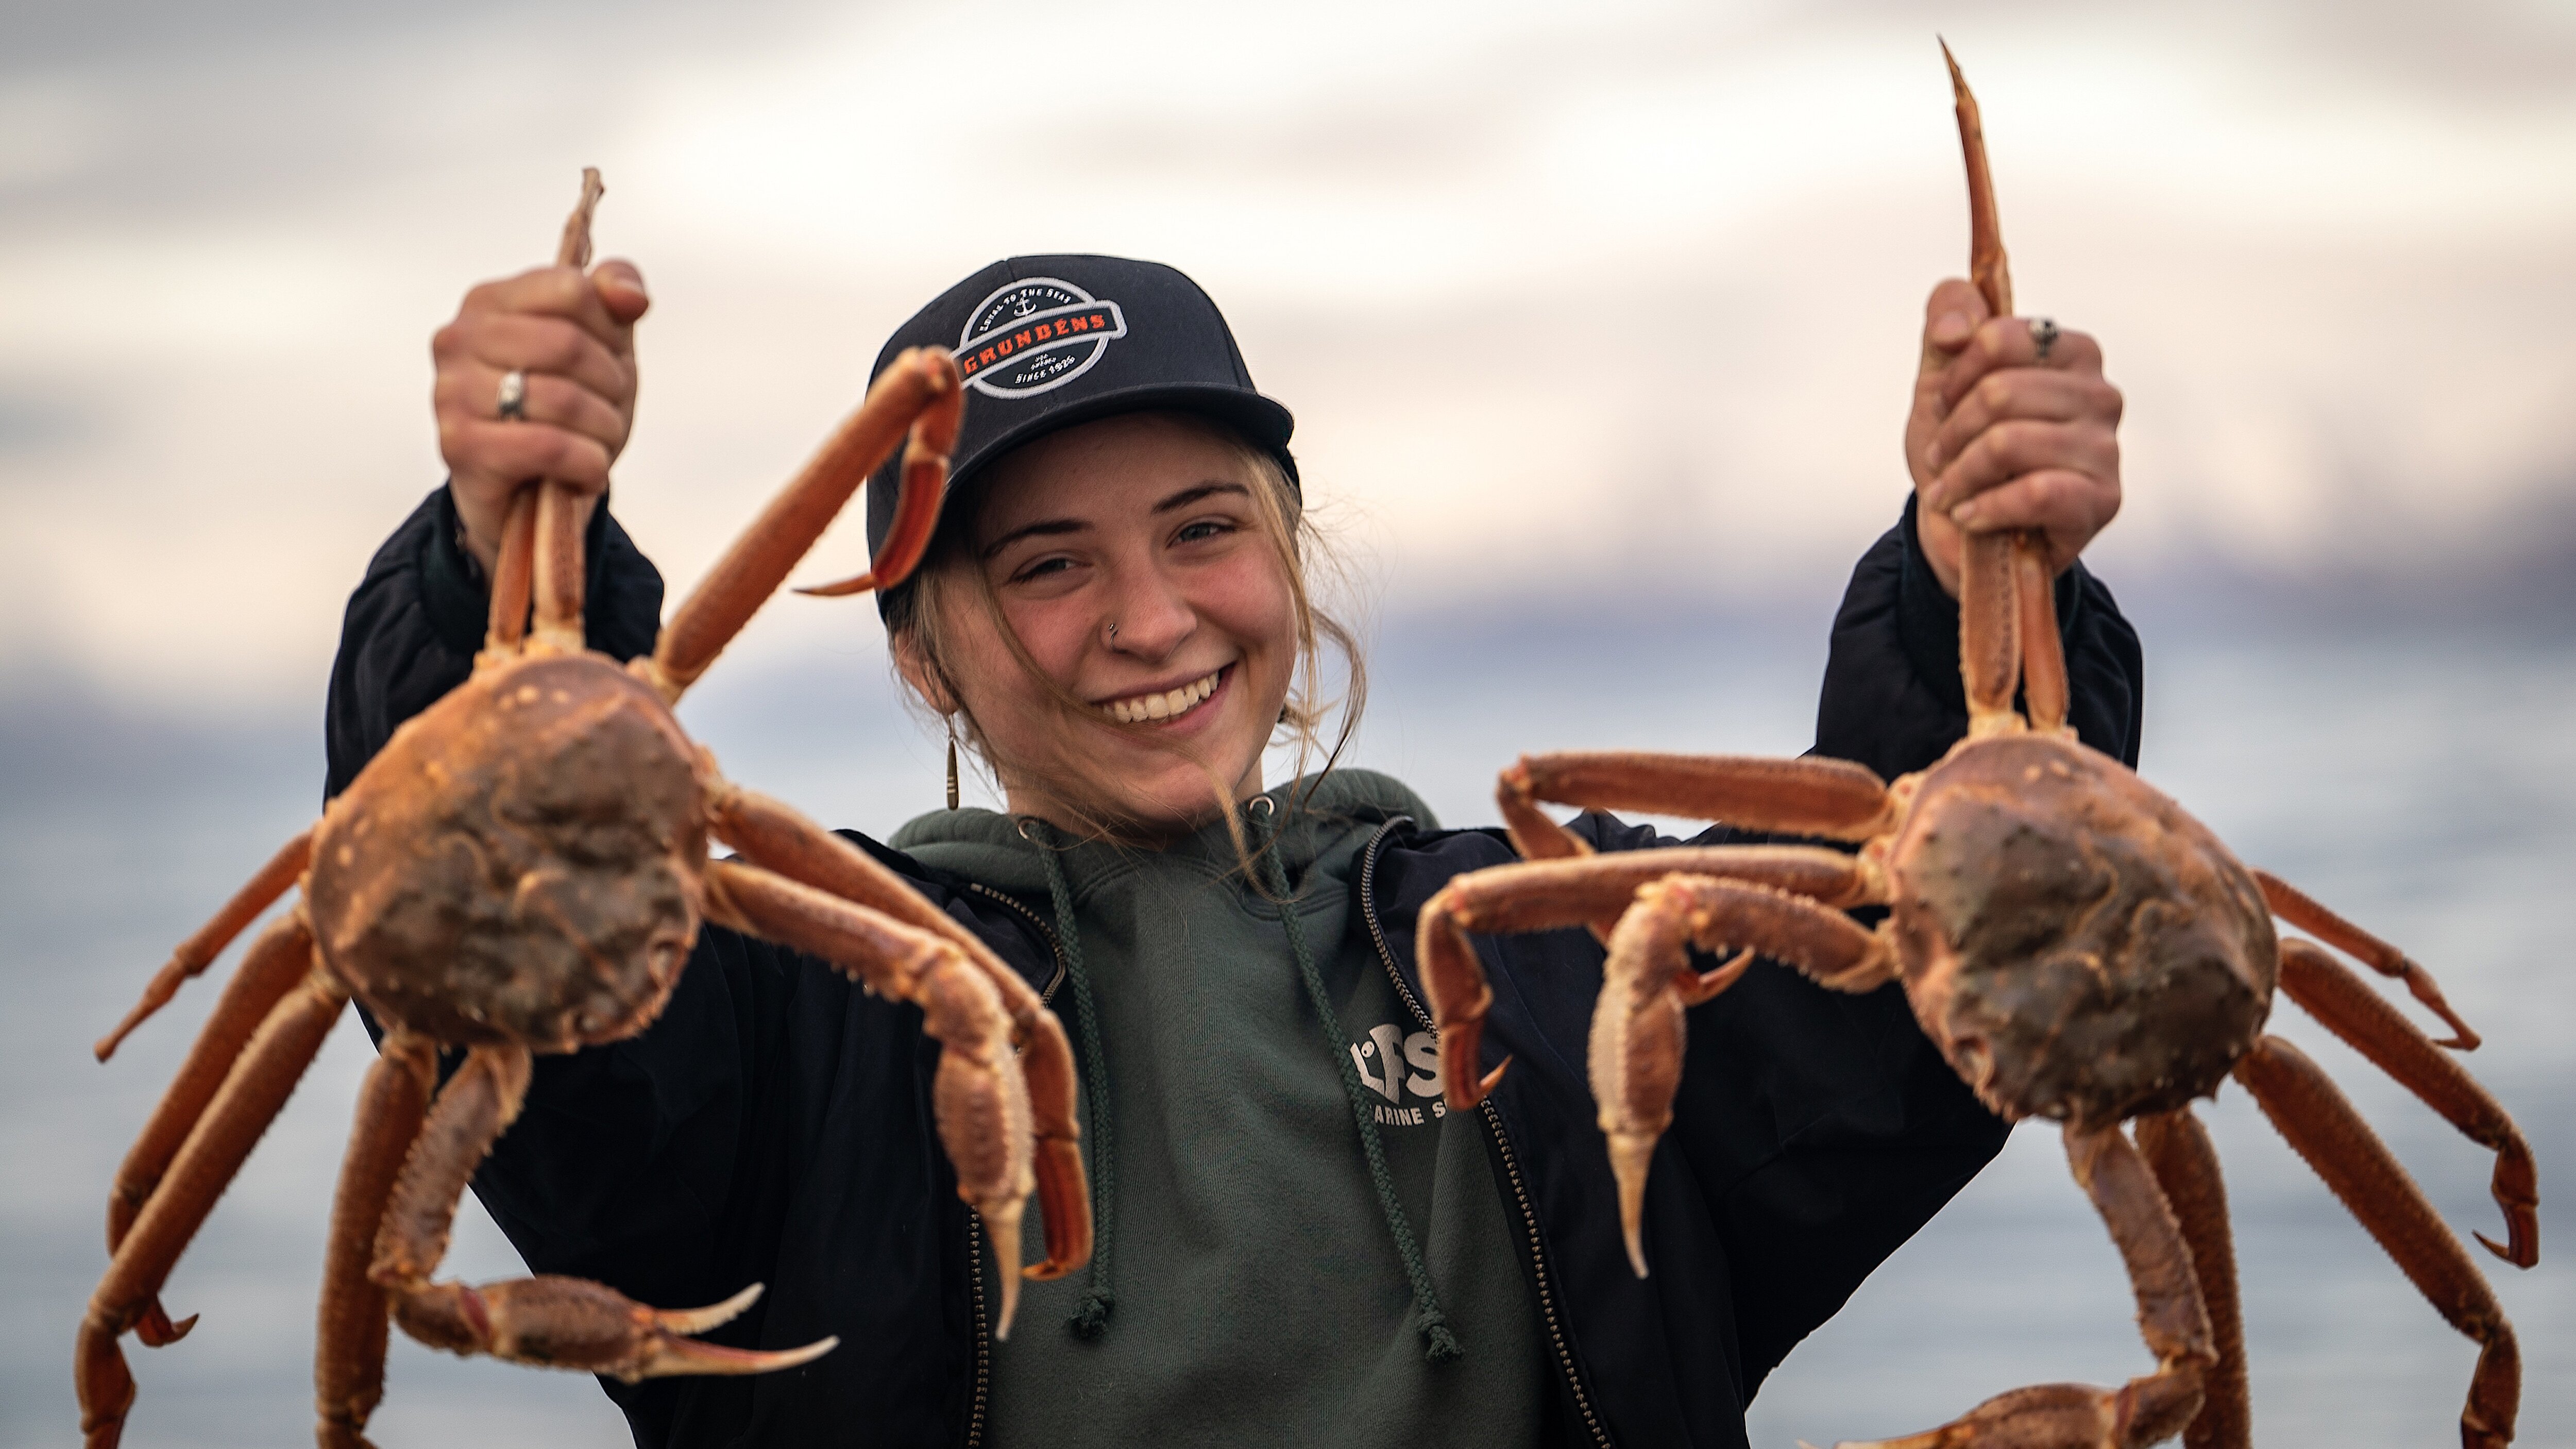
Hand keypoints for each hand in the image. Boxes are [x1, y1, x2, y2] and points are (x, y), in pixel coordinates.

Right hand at [432, 260, 649, 573]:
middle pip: (569, 345)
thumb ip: (615, 294)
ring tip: (598, 443)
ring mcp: (453, 393)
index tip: (611, 359)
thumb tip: (631, 296)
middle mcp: (459, 339)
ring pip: (564, 399)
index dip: (610, 331)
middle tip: (609, 409)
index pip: (571, 290)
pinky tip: (587, 471)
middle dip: (611, 385)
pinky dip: (587, 463)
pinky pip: (550, 447)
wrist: (528, 491)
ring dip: (604, 429)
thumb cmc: (564, 411)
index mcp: (489, 301)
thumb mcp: (601, 344)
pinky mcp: (462, 447)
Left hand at [1903, 278, 2122, 597]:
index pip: (1998, 339)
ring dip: (1960, 476)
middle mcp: (2100, 394)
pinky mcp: (2102, 500)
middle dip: (1951, 433)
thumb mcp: (1940, 378)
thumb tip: (1954, 329)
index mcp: (2071, 352)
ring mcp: (2106, 448)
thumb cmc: (1963, 447)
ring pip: (2008, 443)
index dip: (1953, 377)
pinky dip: (1986, 508)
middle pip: (1999, 393)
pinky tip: (1970, 516)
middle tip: (1940, 458)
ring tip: (1949, 492)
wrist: (1966, 525)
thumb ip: (1948, 321)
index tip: (1942, 405)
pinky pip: (2035, 493)